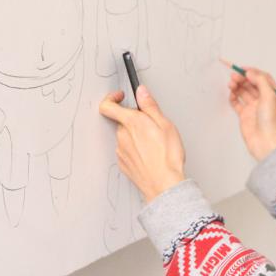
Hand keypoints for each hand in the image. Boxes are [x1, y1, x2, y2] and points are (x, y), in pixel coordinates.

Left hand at [99, 86, 185, 202]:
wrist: (164, 184)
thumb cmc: (167, 156)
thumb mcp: (165, 124)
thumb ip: (149, 105)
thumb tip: (141, 91)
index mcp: (131, 123)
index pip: (108, 106)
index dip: (112, 98)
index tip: (121, 96)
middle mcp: (122, 136)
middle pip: (121, 121)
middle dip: (134, 120)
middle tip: (151, 125)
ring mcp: (121, 151)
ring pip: (125, 136)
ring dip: (136, 136)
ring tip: (154, 143)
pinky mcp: (123, 164)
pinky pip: (126, 150)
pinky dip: (136, 149)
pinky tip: (149, 154)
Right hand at [228, 67, 275, 161]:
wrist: (266, 143)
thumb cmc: (272, 122)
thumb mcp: (270, 96)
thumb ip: (260, 81)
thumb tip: (250, 72)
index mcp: (274, 95)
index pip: (263, 78)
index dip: (253, 72)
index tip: (243, 69)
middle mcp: (265, 100)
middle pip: (252, 84)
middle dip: (243, 78)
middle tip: (234, 76)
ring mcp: (254, 108)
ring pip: (244, 92)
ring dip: (237, 86)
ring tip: (231, 83)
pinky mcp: (245, 115)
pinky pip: (237, 103)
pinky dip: (233, 97)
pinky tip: (231, 94)